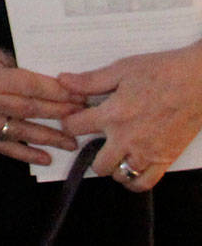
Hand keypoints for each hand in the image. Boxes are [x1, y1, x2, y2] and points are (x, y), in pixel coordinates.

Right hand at [0, 21, 83, 163]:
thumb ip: (22, 69)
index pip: (31, 86)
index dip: (58, 92)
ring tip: (72, 142)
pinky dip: (25, 153)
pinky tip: (45, 158)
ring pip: (20, 130)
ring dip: (49, 137)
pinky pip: (3, 145)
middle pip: (30, 109)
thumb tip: (58, 85)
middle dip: (60, 113)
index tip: (81, 96)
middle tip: (84, 117)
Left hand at [60, 40, 201, 190]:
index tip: (72, 120)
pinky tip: (131, 166)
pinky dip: (135, 180)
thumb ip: (90, 81)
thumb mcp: (120, 70)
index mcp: (113, 114)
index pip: (75, 127)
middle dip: (90, 154)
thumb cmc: (160, 72)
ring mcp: (148, 153)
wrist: (197, 82)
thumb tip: (63, 81)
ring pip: (120, 176)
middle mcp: (128, 138)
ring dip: (113, 168)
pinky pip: (145, 183)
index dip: (68, 123)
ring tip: (113, 153)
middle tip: (94, 141)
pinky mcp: (166, 159)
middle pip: (98, 164)